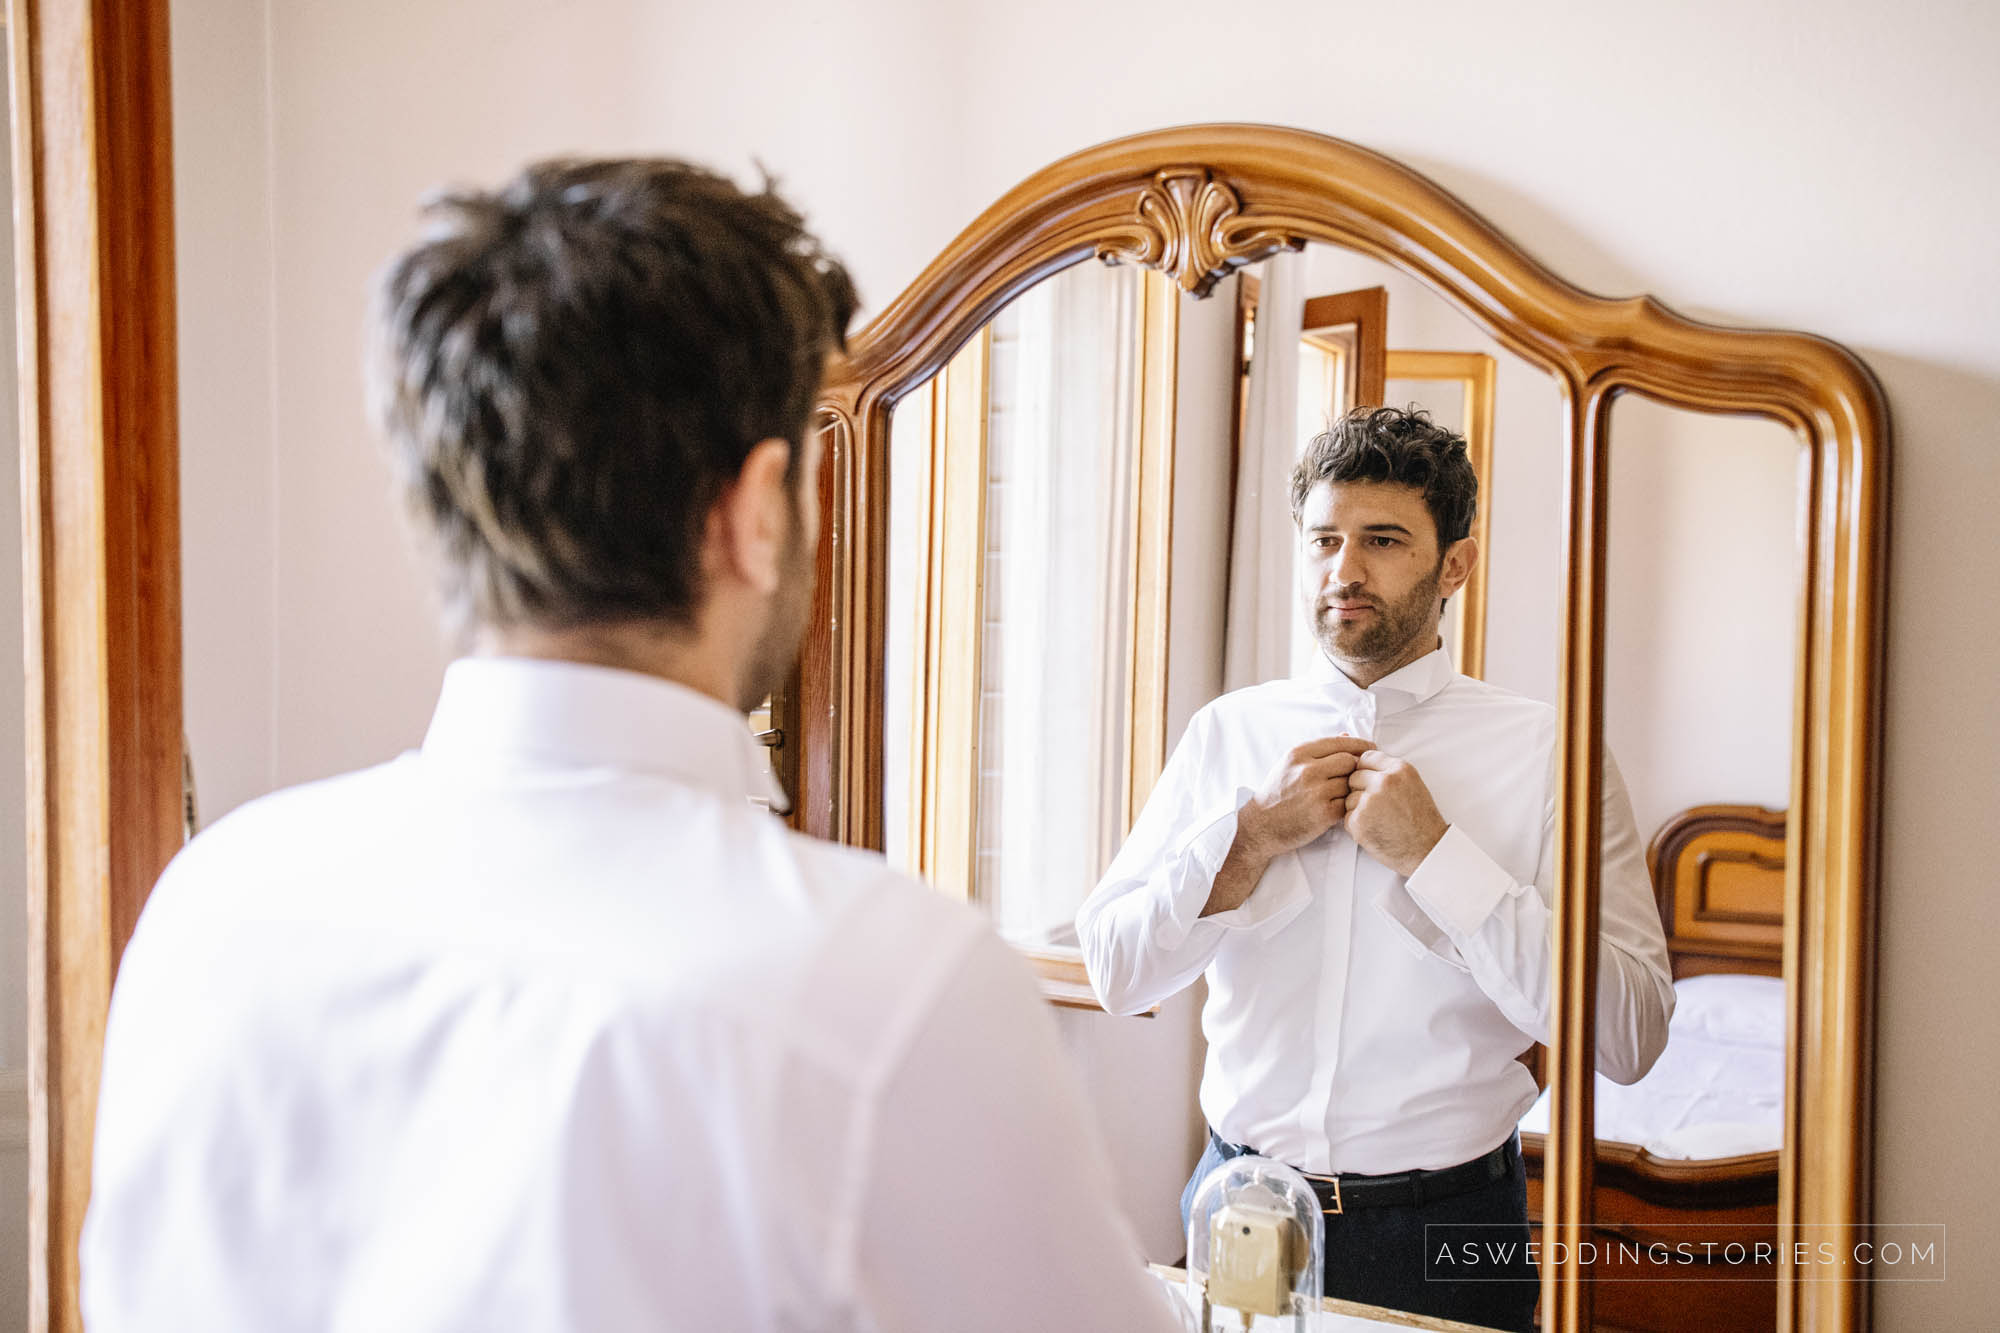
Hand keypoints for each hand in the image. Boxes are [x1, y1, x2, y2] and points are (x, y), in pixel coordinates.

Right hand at [1237, 736, 1372, 859]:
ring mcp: (1316, 792)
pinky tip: (1342, 807)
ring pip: (1351, 783)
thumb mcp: (1289, 764)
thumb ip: (1317, 750)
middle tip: (1360, 775)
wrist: (1260, 826)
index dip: (1360, 745)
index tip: (1371, 750)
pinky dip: (1348, 806)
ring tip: (1347, 793)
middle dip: (1357, 768)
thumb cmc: (1276, 793)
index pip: (1340, 743)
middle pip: (1350, 761)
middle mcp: (1307, 770)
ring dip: (1352, 788)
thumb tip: (1346, 735)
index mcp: (1299, 754)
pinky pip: (1348, 804)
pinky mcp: (1323, 814)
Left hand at [1344, 750, 1449, 877]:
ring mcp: (1370, 801)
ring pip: (1348, 797)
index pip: (1366, 757)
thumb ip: (1389, 771)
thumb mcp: (1412, 784)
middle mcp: (1384, 782)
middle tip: (1377, 806)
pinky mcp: (1359, 821)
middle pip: (1353, 776)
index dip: (1366, 771)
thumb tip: (1360, 762)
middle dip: (1359, 790)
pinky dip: (1356, 825)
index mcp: (1399, 769)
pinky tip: (1375, 830)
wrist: (1427, 849)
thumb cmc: (1420, 820)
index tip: (1372, 783)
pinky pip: (1346, 817)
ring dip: (1357, 809)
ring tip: (1379, 819)